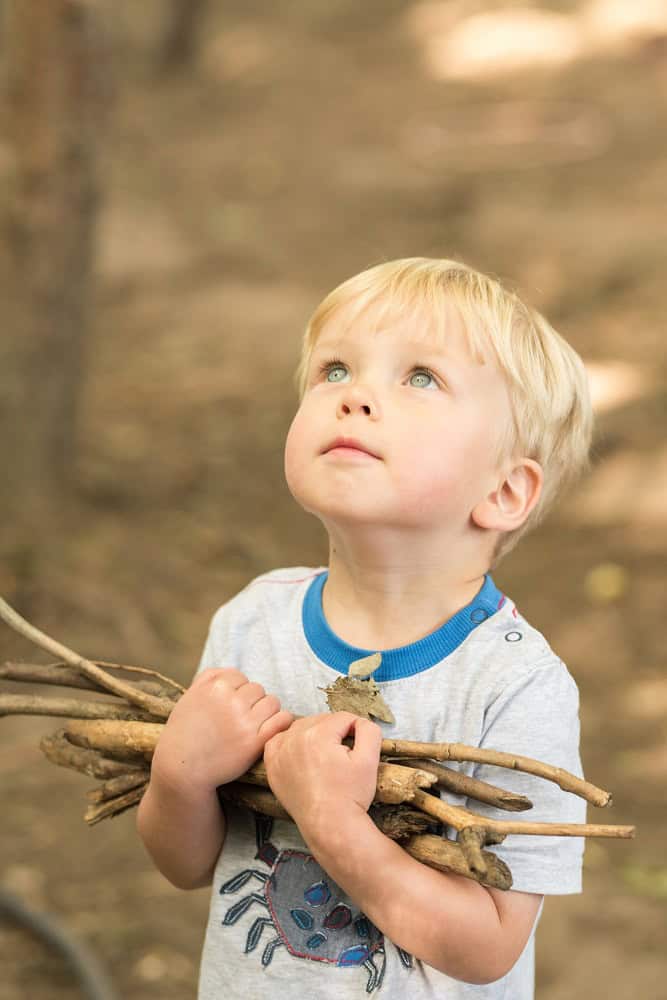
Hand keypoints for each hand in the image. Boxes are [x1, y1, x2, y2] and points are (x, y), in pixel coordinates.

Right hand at [151, 668, 293, 796]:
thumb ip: (209, 678)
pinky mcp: (255, 741)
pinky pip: (282, 720)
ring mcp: (244, 721)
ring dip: (267, 712)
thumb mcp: (189, 697)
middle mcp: (231, 701)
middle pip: (258, 689)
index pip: (241, 678)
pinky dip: (282, 722)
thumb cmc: (184, 733)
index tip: (231, 705)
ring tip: (255, 724)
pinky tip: (274, 727)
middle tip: (242, 718)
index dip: (237, 691)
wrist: (182, 768)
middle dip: (252, 702)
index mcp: (215, 687)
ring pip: (272, 702)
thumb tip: (231, 671)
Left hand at [263, 712, 381, 839]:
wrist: (330, 825)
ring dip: (315, 735)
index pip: (343, 718)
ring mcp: (280, 753)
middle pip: (322, 720)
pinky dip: (291, 743)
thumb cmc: (349, 796)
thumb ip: (368, 730)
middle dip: (335, 732)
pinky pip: (280, 742)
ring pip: (302, 728)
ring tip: (326, 756)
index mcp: (318, 734)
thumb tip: (359, 722)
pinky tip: (303, 754)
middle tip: (343, 755)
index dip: (356, 730)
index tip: (358, 748)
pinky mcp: (273, 766)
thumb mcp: (369, 760)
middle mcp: (294, 739)